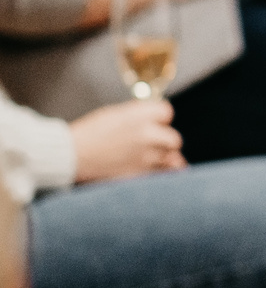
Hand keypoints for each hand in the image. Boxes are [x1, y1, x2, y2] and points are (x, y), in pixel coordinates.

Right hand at [68, 99, 184, 183]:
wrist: (69, 156)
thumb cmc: (88, 134)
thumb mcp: (114, 114)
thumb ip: (138, 116)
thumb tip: (156, 121)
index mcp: (139, 116)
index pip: (166, 113)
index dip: (160, 118)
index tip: (154, 122)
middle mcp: (147, 134)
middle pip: (173, 138)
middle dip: (164, 141)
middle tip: (151, 144)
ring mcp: (146, 156)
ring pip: (172, 158)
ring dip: (164, 158)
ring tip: (150, 158)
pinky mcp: (140, 174)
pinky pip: (163, 174)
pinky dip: (161, 173)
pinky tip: (156, 171)